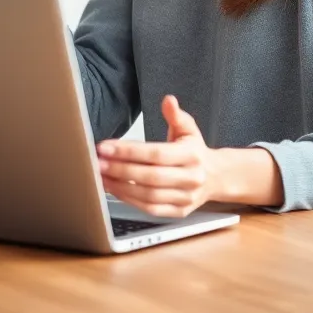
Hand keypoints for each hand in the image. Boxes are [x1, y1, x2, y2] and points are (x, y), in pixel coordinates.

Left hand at [96, 96, 220, 217]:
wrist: (215, 176)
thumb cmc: (194, 150)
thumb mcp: (188, 128)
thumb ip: (176, 115)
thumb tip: (168, 100)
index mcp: (192, 155)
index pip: (156, 154)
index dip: (129, 151)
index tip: (105, 147)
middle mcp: (191, 178)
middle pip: (150, 176)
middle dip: (120, 169)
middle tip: (98, 162)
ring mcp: (185, 198)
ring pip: (149, 196)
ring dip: (121, 187)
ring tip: (101, 176)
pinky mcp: (179, 212)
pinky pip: (151, 209)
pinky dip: (130, 200)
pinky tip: (115, 189)